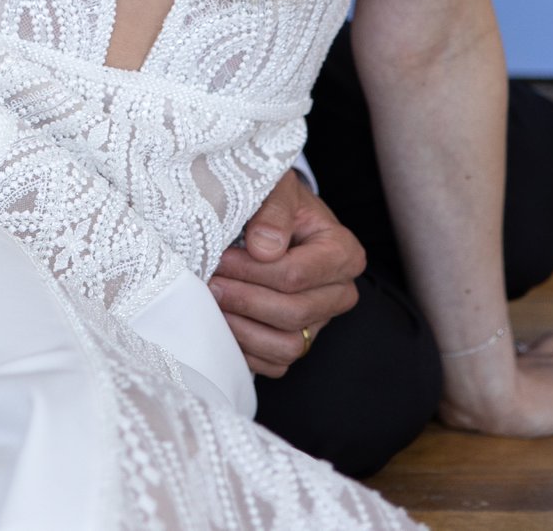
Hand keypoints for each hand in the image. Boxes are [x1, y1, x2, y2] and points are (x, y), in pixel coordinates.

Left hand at [207, 170, 365, 376]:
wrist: (273, 219)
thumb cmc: (275, 203)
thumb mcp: (276, 189)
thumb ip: (272, 210)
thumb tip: (263, 248)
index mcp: (343, 253)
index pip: (296, 275)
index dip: (252, 271)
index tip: (220, 258)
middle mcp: (340, 293)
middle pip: (292, 312)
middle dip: (243, 299)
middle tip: (210, 282)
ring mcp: (320, 322)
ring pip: (287, 346)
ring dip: (243, 329)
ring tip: (214, 304)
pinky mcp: (299, 342)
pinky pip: (275, 364)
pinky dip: (246, 350)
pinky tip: (223, 324)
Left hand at [438, 331, 552, 436]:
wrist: (482, 394)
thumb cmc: (536, 402)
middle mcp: (539, 359)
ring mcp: (512, 360)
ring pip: (531, 346)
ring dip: (542, 344)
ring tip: (544, 342)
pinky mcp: (487, 367)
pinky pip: (500, 352)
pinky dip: (507, 350)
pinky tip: (502, 350)